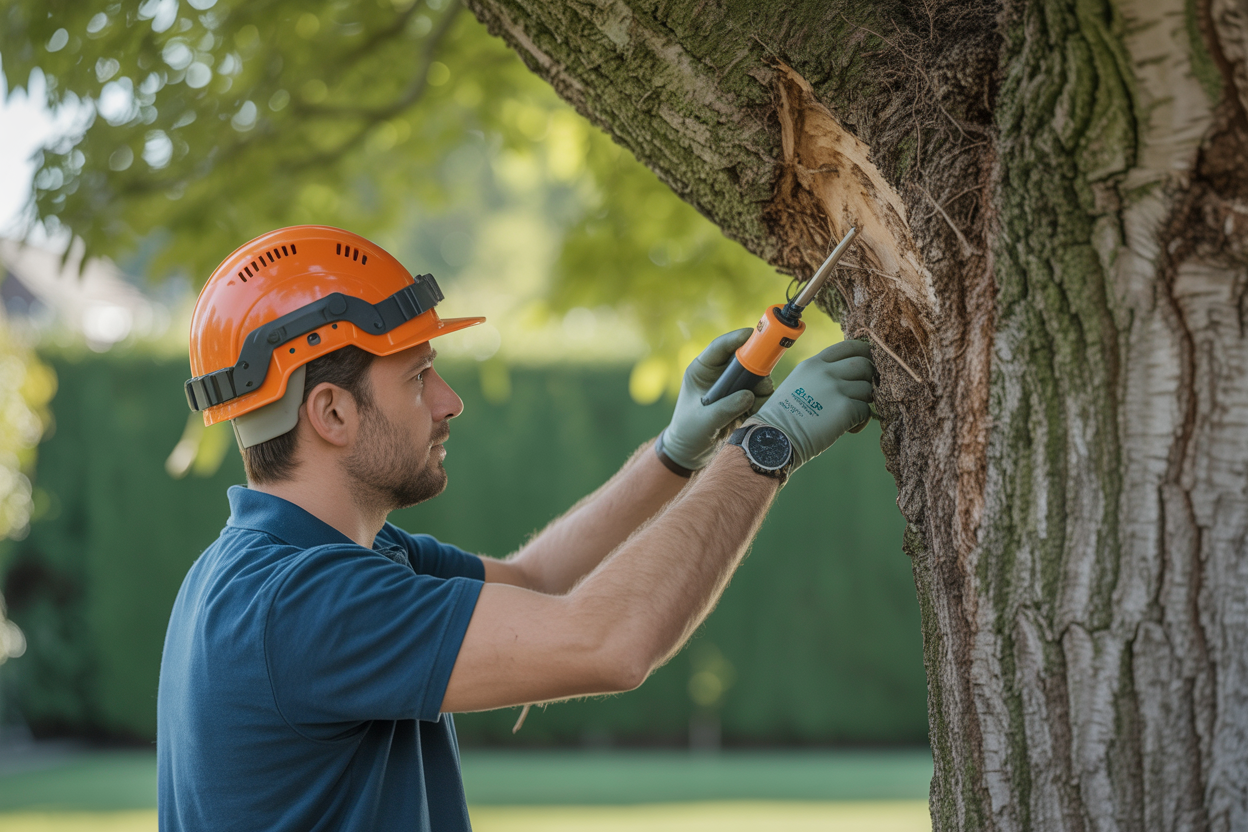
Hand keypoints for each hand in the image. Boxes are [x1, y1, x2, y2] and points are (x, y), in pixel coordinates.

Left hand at [658, 329, 774, 470]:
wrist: (690, 452)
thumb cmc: (688, 432)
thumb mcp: (704, 420)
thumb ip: (725, 408)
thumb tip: (749, 396)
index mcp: (702, 370)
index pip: (720, 347)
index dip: (738, 338)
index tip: (754, 335)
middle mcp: (718, 373)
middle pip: (744, 358)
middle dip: (756, 368)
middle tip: (763, 382)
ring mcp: (731, 386)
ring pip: (755, 377)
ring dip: (761, 389)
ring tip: (754, 407)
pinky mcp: (741, 399)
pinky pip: (759, 394)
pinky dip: (761, 403)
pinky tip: (753, 415)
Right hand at [747, 339, 874, 471]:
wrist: (775, 438)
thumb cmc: (783, 417)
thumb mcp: (797, 383)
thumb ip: (819, 375)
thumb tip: (845, 376)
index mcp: (813, 364)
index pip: (849, 346)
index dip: (864, 353)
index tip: (867, 363)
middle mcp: (826, 372)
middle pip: (864, 365)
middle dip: (867, 379)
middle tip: (859, 394)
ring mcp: (836, 389)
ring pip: (867, 389)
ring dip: (863, 402)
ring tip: (848, 416)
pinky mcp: (846, 409)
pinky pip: (866, 411)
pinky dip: (861, 421)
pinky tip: (847, 429)